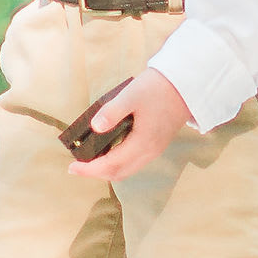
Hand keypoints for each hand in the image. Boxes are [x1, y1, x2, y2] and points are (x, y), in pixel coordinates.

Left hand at [69, 69, 191, 181]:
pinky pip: (135, 163)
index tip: (72, 167)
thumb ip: (112, 112)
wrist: (186, 84)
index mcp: (142, 143)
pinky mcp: (158, 144)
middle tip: (77, 166)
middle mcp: (149, 151)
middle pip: (119, 173)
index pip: (111, 165)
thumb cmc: (157, 87)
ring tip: (91, 160)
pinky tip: (110, 152)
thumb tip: (94, 128)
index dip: (89, 169)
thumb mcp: (131, 95)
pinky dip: (119, 163)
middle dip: (96, 173)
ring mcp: (155, 149)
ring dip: (107, 169)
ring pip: (127, 170)